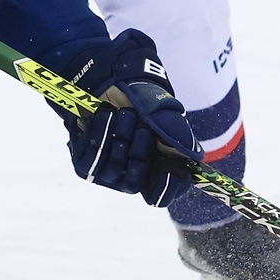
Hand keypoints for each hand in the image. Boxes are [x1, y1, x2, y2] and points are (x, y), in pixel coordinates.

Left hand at [57, 30, 198, 206]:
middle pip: (135, 182)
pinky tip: (106, 114)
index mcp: (156, 170)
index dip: (165, 188)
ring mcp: (107, 171)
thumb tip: (192, 155)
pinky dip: (100, 133)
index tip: (169, 170)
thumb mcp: (165, 115)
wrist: (115, 83)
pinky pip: (90, 159)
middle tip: (143, 129)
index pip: (159, 196)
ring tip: (124, 114)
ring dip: (120, 137)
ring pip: (112, 169)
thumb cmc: (145, 103)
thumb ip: (179, 135)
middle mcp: (131, 176)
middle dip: (139, 153)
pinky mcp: (86, 161)